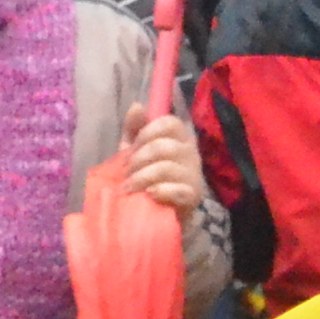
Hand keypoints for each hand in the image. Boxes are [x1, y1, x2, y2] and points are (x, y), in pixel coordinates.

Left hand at [119, 99, 206, 217]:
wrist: (160, 213)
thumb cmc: (149, 177)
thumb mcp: (136, 151)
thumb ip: (135, 129)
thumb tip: (137, 105)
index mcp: (179, 138)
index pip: (170, 123)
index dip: (148, 132)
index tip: (133, 147)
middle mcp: (190, 153)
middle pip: (165, 146)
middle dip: (139, 159)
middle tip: (126, 172)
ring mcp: (194, 175)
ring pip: (166, 168)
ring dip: (142, 177)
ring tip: (128, 187)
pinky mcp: (193, 196)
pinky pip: (177, 190)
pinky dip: (159, 191)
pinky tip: (148, 195)